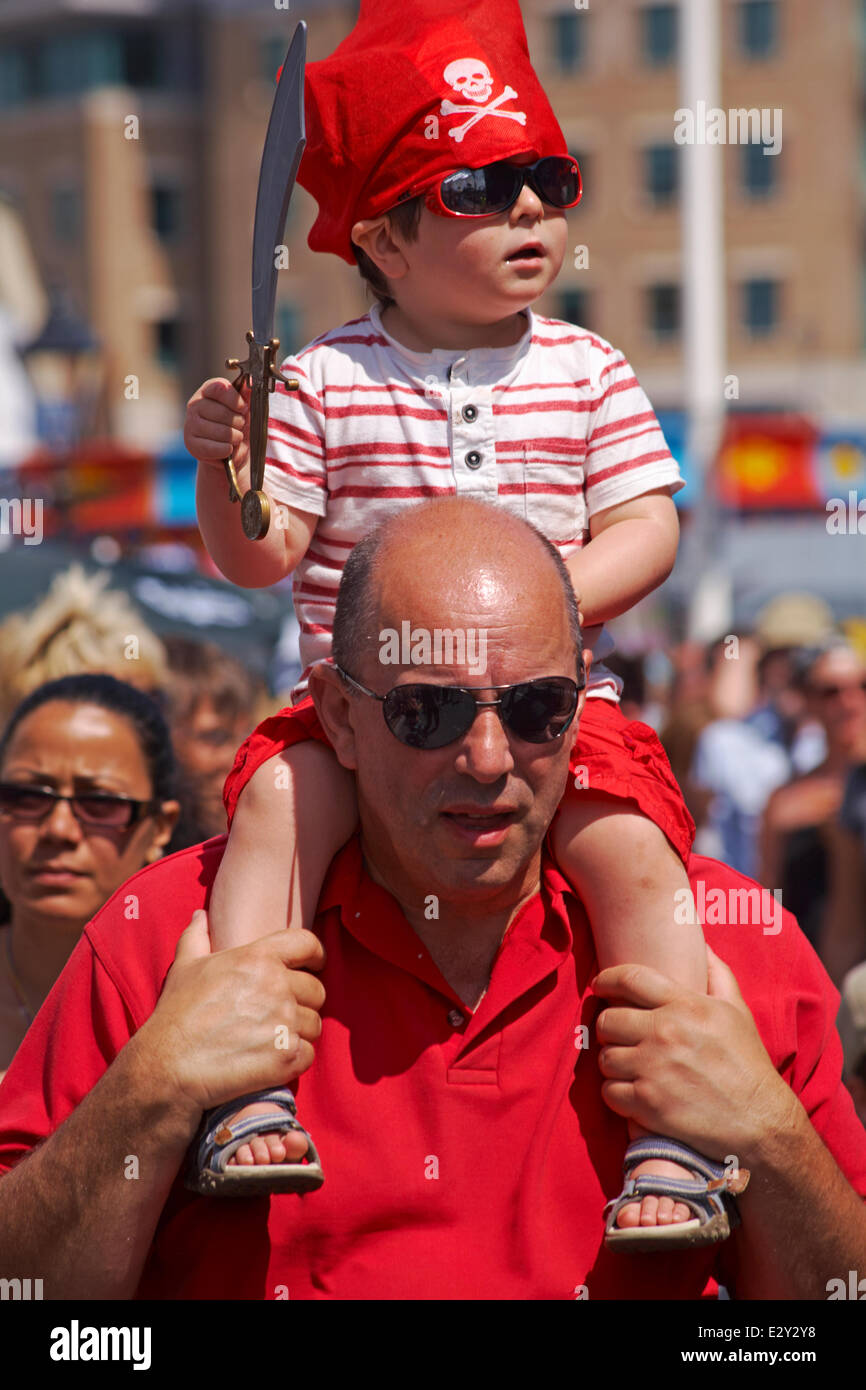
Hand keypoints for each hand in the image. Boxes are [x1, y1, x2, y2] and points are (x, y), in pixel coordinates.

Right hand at [137, 910, 325, 1119]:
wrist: (167, 1065)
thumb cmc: (175, 1014)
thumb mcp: (184, 967)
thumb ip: (197, 936)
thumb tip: (201, 916)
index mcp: (258, 957)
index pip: (307, 944)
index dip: (316, 955)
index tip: (315, 965)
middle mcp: (276, 985)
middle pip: (316, 990)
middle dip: (304, 1002)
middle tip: (281, 1015)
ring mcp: (284, 1021)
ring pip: (314, 1024)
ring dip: (299, 1032)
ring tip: (272, 1040)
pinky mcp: (287, 1056)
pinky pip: (309, 1054)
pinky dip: (295, 1060)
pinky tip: (272, 1061)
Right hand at [184, 378, 248, 472]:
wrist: (229, 450)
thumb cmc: (236, 424)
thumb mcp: (244, 408)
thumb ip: (247, 395)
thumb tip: (250, 381)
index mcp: (208, 390)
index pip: (220, 389)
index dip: (235, 400)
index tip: (244, 408)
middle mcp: (195, 404)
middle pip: (222, 413)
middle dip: (238, 423)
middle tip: (240, 426)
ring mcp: (190, 424)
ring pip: (221, 432)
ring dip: (235, 438)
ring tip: (235, 438)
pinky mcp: (190, 443)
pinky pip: (215, 448)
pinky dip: (227, 450)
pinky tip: (228, 448)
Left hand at [593, 946, 799, 1166]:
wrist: (760, 1123)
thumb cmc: (748, 1064)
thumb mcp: (737, 1011)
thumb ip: (717, 974)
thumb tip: (701, 944)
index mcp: (686, 1006)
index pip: (630, 978)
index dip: (608, 978)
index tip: (600, 984)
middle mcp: (666, 1033)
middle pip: (608, 1019)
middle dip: (610, 1026)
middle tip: (620, 1035)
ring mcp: (654, 1069)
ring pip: (604, 1057)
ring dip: (613, 1062)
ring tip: (629, 1066)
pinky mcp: (648, 1104)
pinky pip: (609, 1092)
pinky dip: (616, 1093)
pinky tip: (632, 1092)